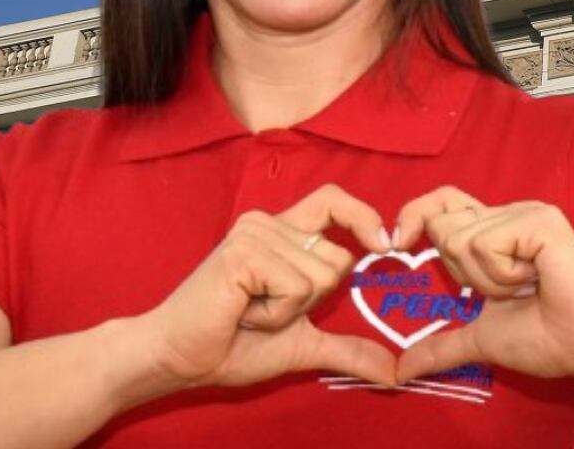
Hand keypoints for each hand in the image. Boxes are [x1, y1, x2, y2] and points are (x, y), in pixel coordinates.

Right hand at [133, 184, 397, 390]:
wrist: (178, 359)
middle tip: (264, 309)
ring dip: (289, 311)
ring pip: (321, 276)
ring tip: (249, 311)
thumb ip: (347, 348)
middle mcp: (268, 223)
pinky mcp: (244, 253)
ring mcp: (256, 234)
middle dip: (312, 300)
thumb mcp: (302, 344)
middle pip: (338, 257)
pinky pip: (296, 288)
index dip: (363, 216)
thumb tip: (394, 373)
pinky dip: (275, 314)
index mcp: (282, 233)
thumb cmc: (233, 346)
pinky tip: (242, 312)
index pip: (333, 200)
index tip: (384, 246)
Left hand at [389, 186, 573, 384]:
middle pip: (443, 225)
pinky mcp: (540, 221)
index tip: (396, 245)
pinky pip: (486, 244)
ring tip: (526, 288)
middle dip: (463, 274)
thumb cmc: (548, 338)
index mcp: (495, 232)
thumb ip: (442, 345)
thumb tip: (402, 368)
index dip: (416, 216)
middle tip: (507, 291)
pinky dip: (503, 275)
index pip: (442, 204)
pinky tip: (536, 280)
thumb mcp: (481, 337)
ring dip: (487, 280)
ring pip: (461, 239)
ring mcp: (525, 213)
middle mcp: (509, 214)